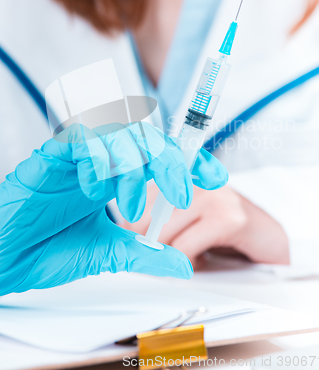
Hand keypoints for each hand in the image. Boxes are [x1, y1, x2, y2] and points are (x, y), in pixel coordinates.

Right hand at [0, 122, 226, 293]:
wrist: (6, 258)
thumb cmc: (47, 251)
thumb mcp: (106, 254)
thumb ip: (144, 255)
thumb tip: (184, 265)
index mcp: (118, 180)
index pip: (160, 158)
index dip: (189, 161)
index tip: (217, 177)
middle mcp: (102, 163)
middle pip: (146, 140)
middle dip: (171, 161)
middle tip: (183, 192)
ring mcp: (78, 157)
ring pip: (118, 134)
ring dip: (134, 166)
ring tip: (133, 208)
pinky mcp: (51, 156)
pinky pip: (79, 139)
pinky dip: (96, 158)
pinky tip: (97, 186)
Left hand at [124, 184, 289, 267]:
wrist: (270, 241)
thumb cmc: (224, 231)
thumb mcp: (186, 218)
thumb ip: (158, 215)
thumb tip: (121, 229)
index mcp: (181, 172)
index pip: (137, 188)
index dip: (129, 216)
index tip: (127, 234)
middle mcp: (195, 177)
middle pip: (143, 215)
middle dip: (145, 242)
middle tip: (159, 254)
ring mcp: (212, 195)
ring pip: (162, 233)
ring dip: (168, 256)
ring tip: (187, 256)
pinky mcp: (227, 218)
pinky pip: (184, 248)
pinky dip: (186, 263)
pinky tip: (200, 260)